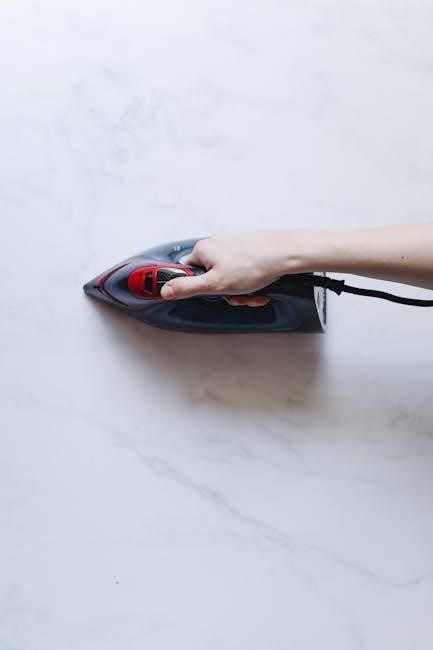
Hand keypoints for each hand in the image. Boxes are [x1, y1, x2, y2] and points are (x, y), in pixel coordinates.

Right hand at [160, 230, 306, 305]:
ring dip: (240, 292)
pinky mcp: (246, 251)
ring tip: (252, 293)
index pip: (187, 273)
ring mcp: (232, 248)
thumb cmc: (254, 264)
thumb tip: (165, 290)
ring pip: (228, 278)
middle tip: (238, 296)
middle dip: (226, 293)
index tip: (211, 294)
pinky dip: (250, 284)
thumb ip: (187, 287)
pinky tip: (259, 288)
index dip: (199, 289)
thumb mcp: (215, 284)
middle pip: (211, 279)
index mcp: (203, 250)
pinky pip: (241, 273)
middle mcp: (216, 245)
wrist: (285, 254)